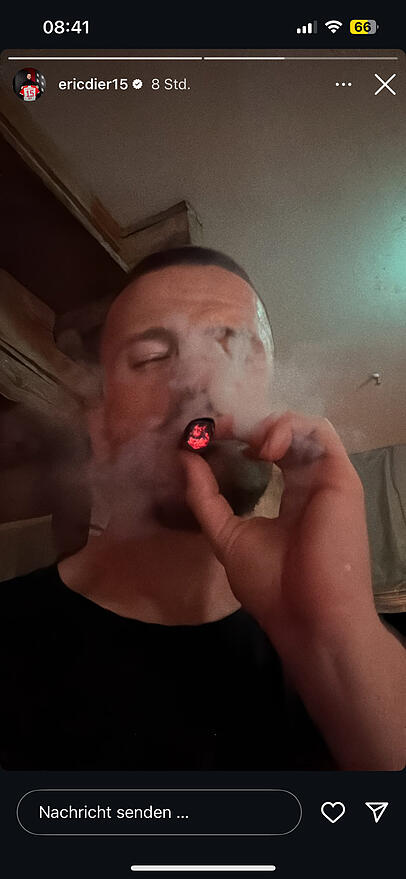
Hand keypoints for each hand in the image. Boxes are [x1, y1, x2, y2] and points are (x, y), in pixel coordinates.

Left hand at [182, 411, 375, 657]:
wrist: (309, 615)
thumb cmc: (271, 585)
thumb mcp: (226, 536)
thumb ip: (205, 497)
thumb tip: (184, 457)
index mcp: (286, 500)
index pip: (263, 455)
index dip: (233, 440)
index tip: (202, 439)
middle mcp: (307, 485)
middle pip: (280, 437)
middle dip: (244, 426)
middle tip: (214, 429)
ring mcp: (324, 479)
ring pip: (301, 429)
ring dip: (267, 425)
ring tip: (245, 443)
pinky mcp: (339, 476)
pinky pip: (320, 433)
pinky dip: (290, 429)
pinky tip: (266, 449)